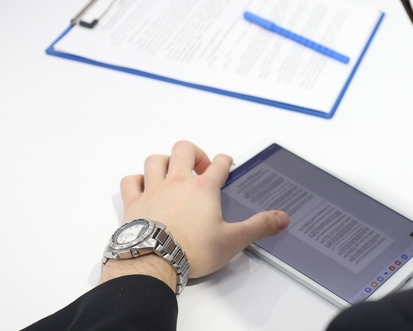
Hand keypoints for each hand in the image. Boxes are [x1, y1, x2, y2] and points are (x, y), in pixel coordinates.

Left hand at [100, 141, 289, 289]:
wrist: (153, 263)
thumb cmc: (192, 250)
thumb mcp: (233, 240)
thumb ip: (259, 226)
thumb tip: (282, 218)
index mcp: (204, 189)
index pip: (219, 164)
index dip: (225, 161)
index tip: (227, 164)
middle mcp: (177, 183)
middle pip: (184, 150)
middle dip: (195, 153)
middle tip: (201, 167)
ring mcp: (153, 191)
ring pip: (156, 160)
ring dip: (165, 162)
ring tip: (173, 172)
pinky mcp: (133, 204)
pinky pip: (130, 181)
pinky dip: (136, 180)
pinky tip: (143, 186)